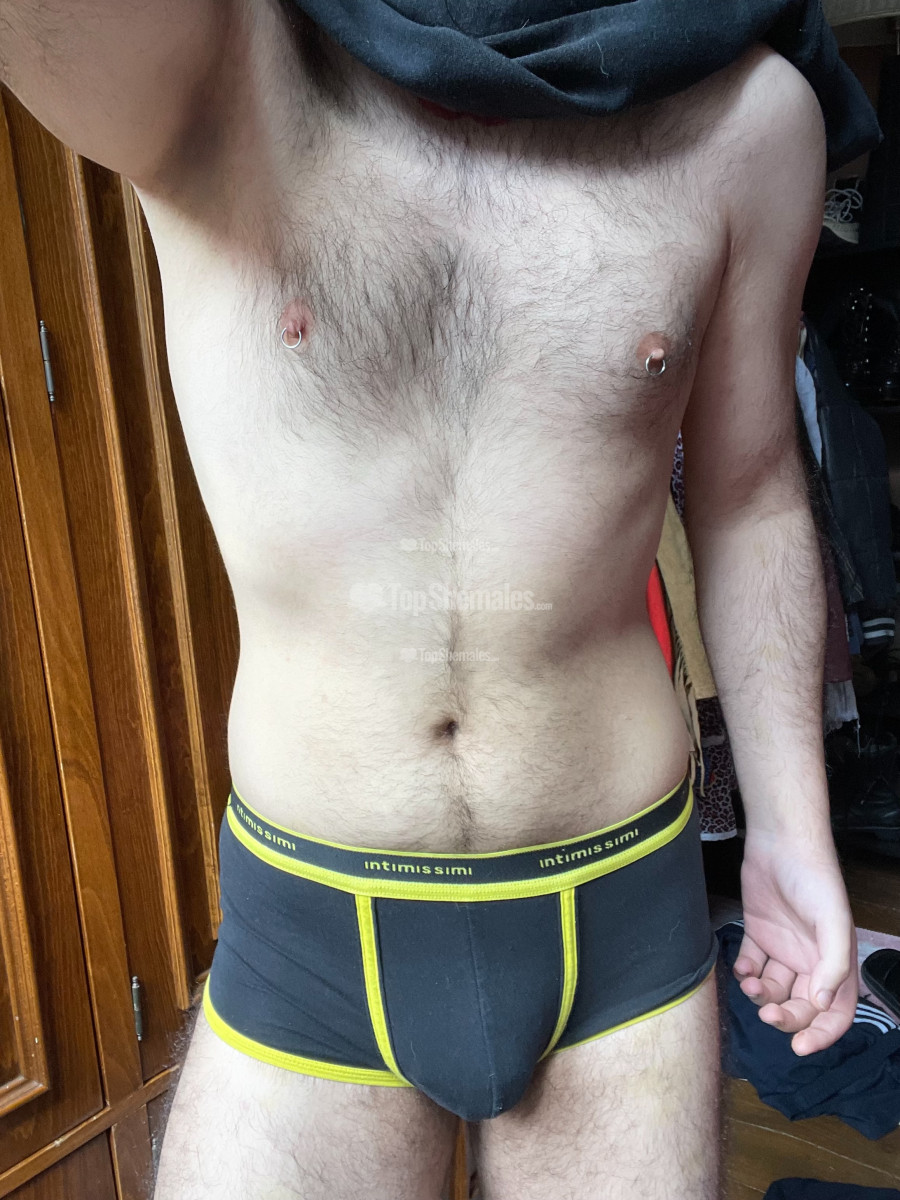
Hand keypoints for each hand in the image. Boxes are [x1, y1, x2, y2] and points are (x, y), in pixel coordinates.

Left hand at [734, 827, 856, 1055]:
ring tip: (752, 984)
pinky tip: (742, 968)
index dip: (822, 1034)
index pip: (836, 1012)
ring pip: (774, 988)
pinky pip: (751, 964)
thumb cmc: (815, 879)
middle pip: (801, 1005)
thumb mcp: (833, 922)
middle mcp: (810, 960)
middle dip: (786, 1016)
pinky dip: (745, 973)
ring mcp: (782, 948)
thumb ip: (833, 965)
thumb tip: (823, 1005)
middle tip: (769, 1014)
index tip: (800, 1046)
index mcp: (834, 962)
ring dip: (762, 996)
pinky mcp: (757, 933)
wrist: (780, 842)